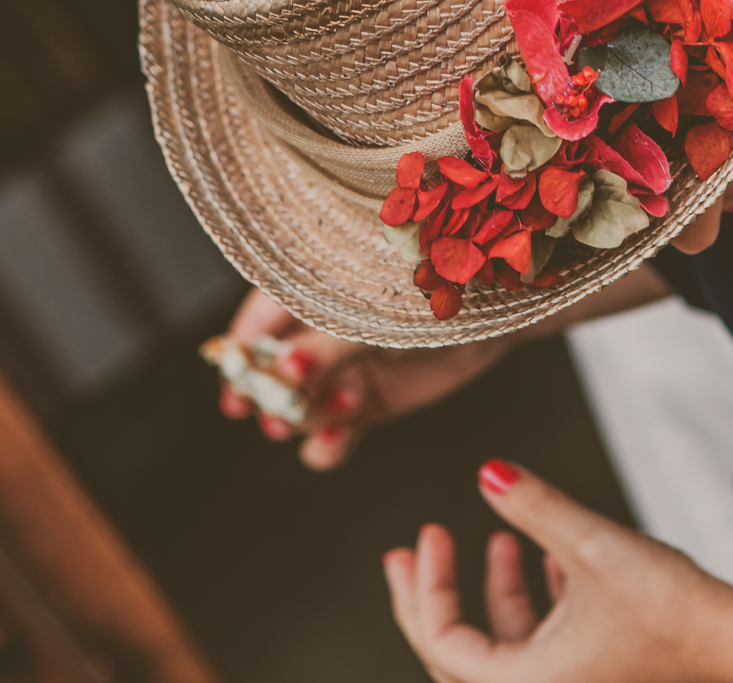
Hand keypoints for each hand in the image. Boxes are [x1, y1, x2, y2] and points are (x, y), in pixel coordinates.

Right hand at [216, 289, 515, 469]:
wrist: (495, 309)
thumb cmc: (435, 286)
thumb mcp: (379, 310)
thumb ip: (331, 342)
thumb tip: (282, 367)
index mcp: (308, 294)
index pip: (255, 327)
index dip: (241, 360)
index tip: (237, 392)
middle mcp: (316, 337)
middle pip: (268, 378)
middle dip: (271, 399)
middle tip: (282, 414)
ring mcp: (339, 373)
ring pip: (295, 412)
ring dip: (304, 419)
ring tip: (338, 408)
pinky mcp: (365, 405)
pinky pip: (330, 437)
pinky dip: (327, 445)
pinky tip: (338, 438)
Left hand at [386, 462, 732, 682]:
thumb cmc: (673, 612)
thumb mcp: (592, 546)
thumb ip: (536, 507)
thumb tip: (489, 473)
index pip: (440, 641)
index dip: (423, 587)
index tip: (424, 538)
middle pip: (458, 649)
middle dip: (437, 594)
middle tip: (415, 552)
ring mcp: (568, 680)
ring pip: (505, 641)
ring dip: (496, 590)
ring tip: (496, 541)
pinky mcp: (595, 667)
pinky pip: (544, 639)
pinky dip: (537, 600)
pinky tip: (550, 555)